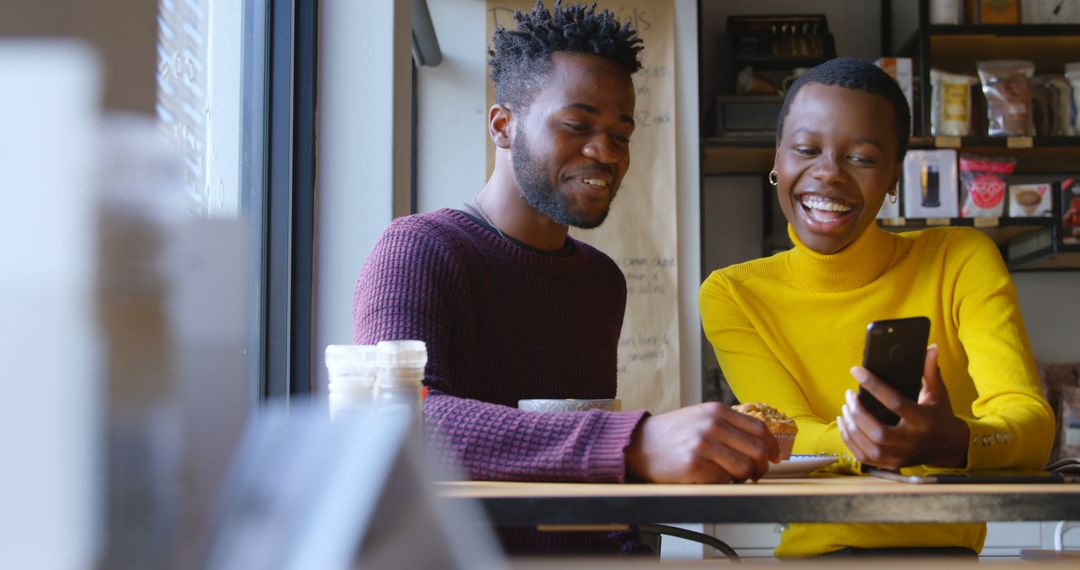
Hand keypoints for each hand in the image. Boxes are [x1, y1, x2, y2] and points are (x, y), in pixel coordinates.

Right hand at [626, 402, 778, 483]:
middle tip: (756, 473)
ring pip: (744, 468)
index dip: (771, 446)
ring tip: (735, 478)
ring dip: (745, 478)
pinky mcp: (695, 465)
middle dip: (761, 466)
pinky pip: (723, 480)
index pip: (759, 428)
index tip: (774, 457)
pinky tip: (713, 479)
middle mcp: (712, 425)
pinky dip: (723, 483)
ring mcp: (704, 445)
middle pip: (757, 449)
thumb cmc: (669, 433)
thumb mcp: (699, 417)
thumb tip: (756, 442)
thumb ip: (725, 424)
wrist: (637, 444)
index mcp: (716, 411)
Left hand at [839, 344, 968, 469]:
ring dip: (851, 425)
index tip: (856, 370)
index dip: (874, 385)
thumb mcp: (938, 393)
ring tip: (846, 406)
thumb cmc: (940, 415)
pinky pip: (863, 456)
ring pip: (868, 445)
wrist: (949, 447)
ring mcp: (900, 456)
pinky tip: (844, 423)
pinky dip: (849, 440)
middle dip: (858, 411)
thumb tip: (930, 347)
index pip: (895, 402)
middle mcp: (911, 441)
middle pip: (877, 430)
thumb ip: (930, 371)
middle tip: (849, 394)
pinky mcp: (891, 464)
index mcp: (923, 421)